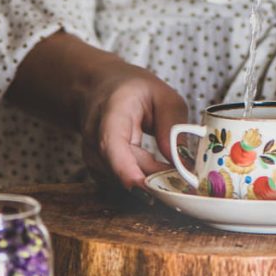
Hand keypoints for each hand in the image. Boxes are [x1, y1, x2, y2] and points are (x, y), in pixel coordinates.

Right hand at [79, 59, 188, 190]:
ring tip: (174, 178)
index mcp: (111, 110)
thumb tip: (180, 161)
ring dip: (149, 184)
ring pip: (120, 180)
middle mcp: (94, 136)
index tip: (145, 188)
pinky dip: (141, 185)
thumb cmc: (132, 89)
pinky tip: (159, 178)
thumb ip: (173, 124)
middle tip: (184, 187)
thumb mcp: (164, 95)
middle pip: (120, 168)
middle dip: (152, 183)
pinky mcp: (97, 168)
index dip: (125, 169)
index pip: (111, 143)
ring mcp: (92, 154)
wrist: (99, 88)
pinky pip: (119, 184)